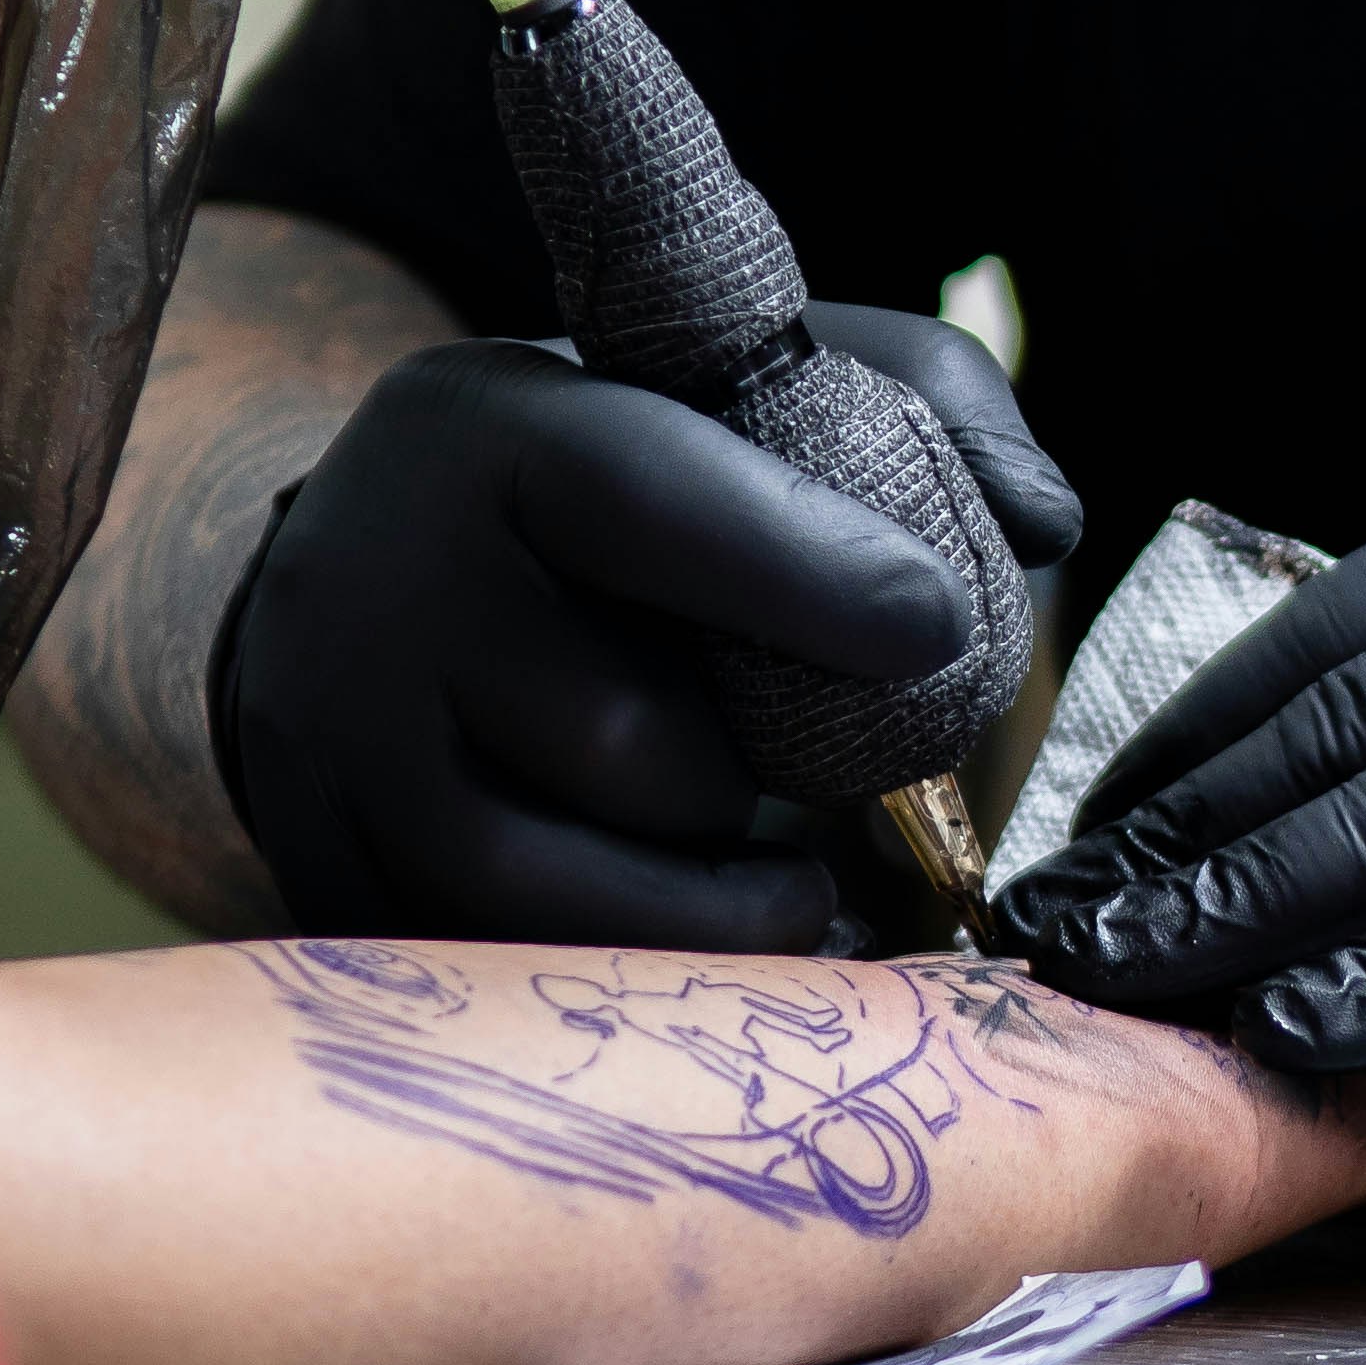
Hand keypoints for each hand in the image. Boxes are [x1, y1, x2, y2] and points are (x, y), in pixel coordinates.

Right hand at [217, 320, 1077, 950]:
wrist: (367, 580)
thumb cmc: (610, 486)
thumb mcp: (730, 391)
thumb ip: (914, 402)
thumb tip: (1043, 520)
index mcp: (493, 435)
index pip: (649, 498)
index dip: (810, 574)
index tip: (940, 627)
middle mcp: (381, 586)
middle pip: (631, 738)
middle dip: (767, 775)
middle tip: (822, 765)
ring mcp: (333, 747)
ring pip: (566, 883)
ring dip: (713, 901)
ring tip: (780, 872)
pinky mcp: (323, 869)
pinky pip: (506, 967)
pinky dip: (635, 973)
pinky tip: (699, 941)